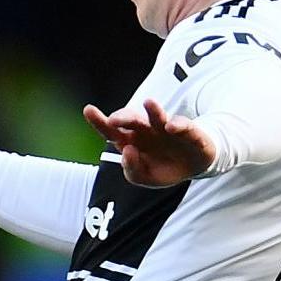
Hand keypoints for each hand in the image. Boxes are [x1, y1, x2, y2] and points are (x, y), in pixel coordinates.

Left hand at [82, 96, 215, 186]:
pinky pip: (183, 126)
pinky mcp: (188, 131)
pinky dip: (178, 125)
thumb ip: (132, 169)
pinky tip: (171, 127)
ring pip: (157, 117)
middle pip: (132, 120)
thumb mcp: (144, 177)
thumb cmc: (163, 168)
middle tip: (114, 120)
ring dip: (153, 110)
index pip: (112, 131)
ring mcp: (166, 128)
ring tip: (149, 103)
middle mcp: (146, 130)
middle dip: (123, 117)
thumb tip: (127, 150)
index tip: (88, 110)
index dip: (99, 121)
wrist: (192, 166)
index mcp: (131, 140)